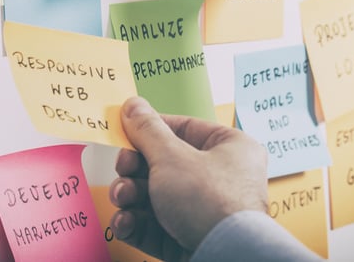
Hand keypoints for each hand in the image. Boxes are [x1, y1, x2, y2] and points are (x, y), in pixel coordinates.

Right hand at [109, 97, 267, 260]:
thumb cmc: (211, 202)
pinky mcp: (190, 240)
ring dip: (131, 197)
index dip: (152, 129)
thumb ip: (147, 131)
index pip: (184, 129)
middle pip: (164, 165)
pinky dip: (137, 223)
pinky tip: (125, 222)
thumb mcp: (171, 157)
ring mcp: (206, 213)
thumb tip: (133, 106)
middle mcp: (221, 179)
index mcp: (230, 149)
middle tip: (124, 169)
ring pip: (156, 198)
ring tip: (123, 198)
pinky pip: (157, 227)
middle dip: (135, 170)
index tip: (126, 130)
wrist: (226, 258)